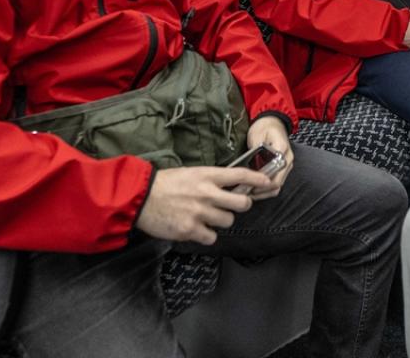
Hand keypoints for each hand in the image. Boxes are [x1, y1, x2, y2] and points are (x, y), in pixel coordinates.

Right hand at [134, 165, 272, 243]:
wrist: (139, 197)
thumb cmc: (164, 184)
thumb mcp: (190, 173)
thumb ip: (211, 180)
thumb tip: (229, 186)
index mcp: (207, 175)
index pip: (240, 175)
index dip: (259, 179)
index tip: (269, 183)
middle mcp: (207, 193)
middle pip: (242, 203)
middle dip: (242, 205)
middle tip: (233, 206)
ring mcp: (200, 212)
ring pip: (228, 221)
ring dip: (221, 220)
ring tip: (206, 216)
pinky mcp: (191, 230)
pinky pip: (212, 236)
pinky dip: (207, 234)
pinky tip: (196, 228)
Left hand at [246, 115, 292, 198]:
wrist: (272, 121)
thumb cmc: (264, 127)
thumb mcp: (256, 136)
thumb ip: (256, 152)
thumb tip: (251, 170)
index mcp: (282, 150)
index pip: (276, 175)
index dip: (262, 184)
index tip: (249, 186)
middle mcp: (288, 159)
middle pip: (277, 184)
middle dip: (261, 191)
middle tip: (246, 193)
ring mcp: (287, 163)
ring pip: (278, 186)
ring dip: (264, 192)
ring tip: (249, 193)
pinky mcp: (283, 167)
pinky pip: (277, 181)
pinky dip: (266, 188)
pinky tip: (255, 189)